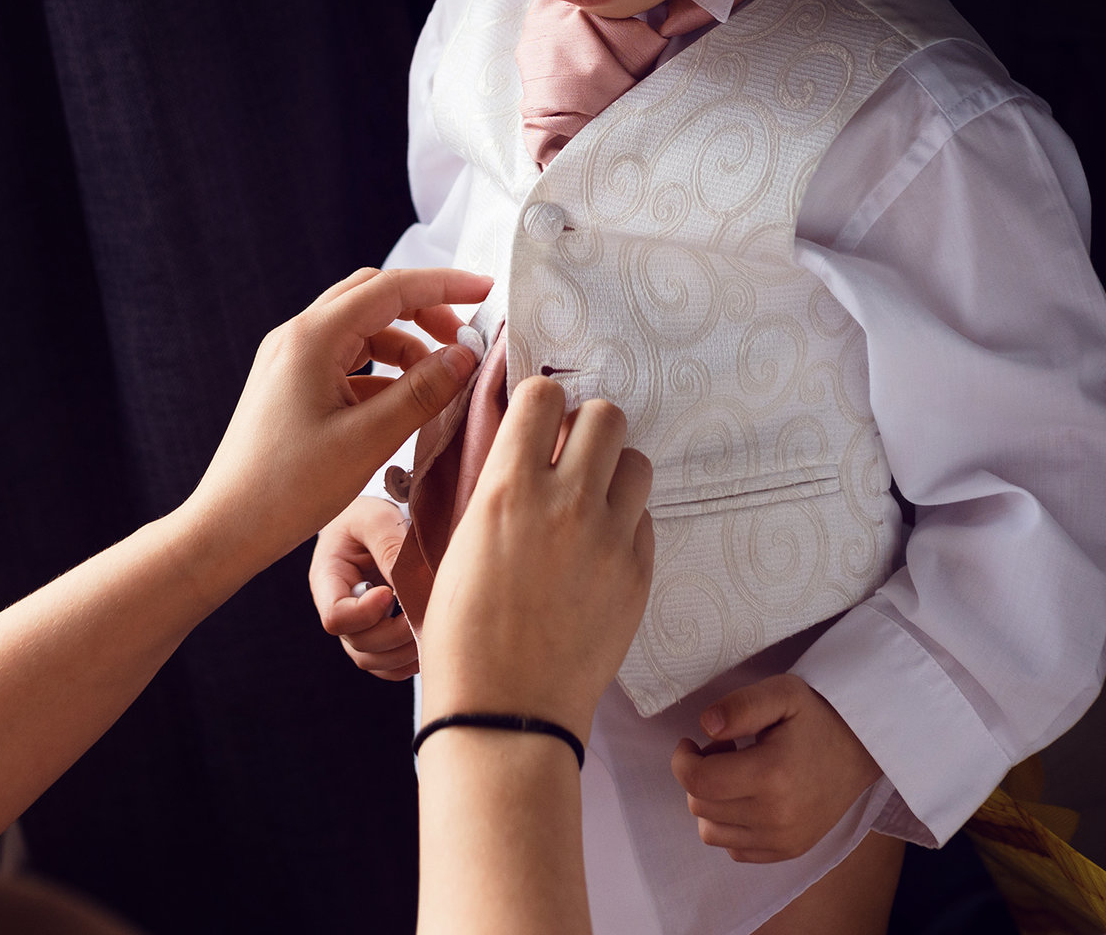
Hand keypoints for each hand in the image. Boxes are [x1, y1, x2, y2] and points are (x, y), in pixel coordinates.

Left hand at [180, 267, 485, 580]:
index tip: (485, 292)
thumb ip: (421, 393)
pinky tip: (406, 403)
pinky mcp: (290, 386)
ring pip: (361, 330)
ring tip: (441, 380)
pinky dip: (382, 372)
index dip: (444, 286)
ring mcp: (290, 361)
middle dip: (426, 311)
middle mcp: (296, 338)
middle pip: (374, 299)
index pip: (391, 289)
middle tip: (467, 340)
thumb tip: (464, 356)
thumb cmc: (286, 489)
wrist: (226, 528)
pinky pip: (346, 361)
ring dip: (405, 345)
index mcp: (311, 338)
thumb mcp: (367, 440)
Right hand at [311, 497, 419, 677]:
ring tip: (426, 620)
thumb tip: (409, 586)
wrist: (369, 523)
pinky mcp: (374, 637)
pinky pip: (387, 667)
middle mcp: (338, 609)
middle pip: (358, 643)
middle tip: (420, 606)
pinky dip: (408, 661)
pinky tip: (426, 636)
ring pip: (373, 660)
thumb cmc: (368, 516)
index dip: (365, 614)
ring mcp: (355, 627)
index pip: (335, 617)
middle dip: (395, 632)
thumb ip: (389, 546)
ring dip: (405, 649)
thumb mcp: (377, 518)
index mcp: (328, 579)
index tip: (389, 593)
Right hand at [417, 377, 653, 743]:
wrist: (507, 709)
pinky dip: (625, 523)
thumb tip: (523, 451)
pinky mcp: (638, 573)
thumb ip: (497, 488)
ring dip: (613, 472)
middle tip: (570, 456)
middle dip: (587, 428)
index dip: (541, 404)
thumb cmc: (464, 633)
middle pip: (606, 415)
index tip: (538, 422)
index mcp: (509, 488)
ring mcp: (610, 538)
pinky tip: (598, 550)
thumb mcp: (460, 544)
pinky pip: (645, 519)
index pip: (545, 395)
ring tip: (590, 501)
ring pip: (637, 463)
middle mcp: (566, 503)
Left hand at [670, 675, 879, 862]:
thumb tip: (705, 726)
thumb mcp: (782, 693)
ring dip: (711, 801)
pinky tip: (748, 798)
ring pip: (710, 831)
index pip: (697, 781)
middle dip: (699, 774)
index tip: (691, 742)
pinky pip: (733, 849)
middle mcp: (776, 817)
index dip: (682, 760)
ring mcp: (783, 840)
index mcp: (772, 775)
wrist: (862, 750)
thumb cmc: (818, 718)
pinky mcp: (787, 851)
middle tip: (725, 750)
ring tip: (737, 774)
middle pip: (700, 805)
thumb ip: (740, 706)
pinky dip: (729, 825)